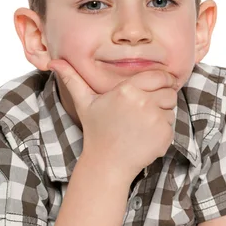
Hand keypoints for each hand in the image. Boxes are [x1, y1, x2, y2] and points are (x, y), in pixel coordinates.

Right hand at [48, 59, 178, 181]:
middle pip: (169, 91)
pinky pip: (172, 124)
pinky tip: (145, 136)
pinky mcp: (164, 135)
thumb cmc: (97, 131)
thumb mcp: (84, 103)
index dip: (162, 80)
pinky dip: (163, 130)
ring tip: (142, 124)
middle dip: (162, 98)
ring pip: (171, 108)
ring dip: (162, 114)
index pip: (159, 76)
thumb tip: (53, 62)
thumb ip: (72, 79)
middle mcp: (143, 102)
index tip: (157, 87)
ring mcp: (155, 119)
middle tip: (145, 110)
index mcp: (127, 90)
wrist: (107, 163)